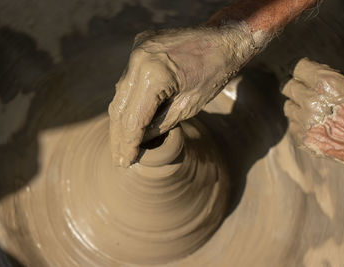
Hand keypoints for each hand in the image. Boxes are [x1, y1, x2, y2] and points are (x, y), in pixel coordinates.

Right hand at [108, 24, 260, 166]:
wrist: (225, 38)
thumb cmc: (214, 73)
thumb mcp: (189, 106)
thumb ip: (161, 124)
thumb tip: (140, 140)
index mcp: (154, 74)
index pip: (134, 118)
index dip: (129, 143)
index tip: (125, 162)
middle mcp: (139, 59)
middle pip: (120, 107)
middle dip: (119, 136)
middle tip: (118, 159)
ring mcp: (137, 50)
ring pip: (119, 93)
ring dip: (120, 119)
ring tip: (121, 144)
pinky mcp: (139, 46)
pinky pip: (128, 79)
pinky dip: (127, 100)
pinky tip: (128, 119)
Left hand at [283, 58, 343, 163]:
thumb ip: (328, 80)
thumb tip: (307, 74)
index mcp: (327, 84)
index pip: (298, 68)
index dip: (302, 71)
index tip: (302, 73)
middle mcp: (312, 101)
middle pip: (288, 87)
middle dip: (297, 88)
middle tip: (308, 93)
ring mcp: (305, 121)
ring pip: (289, 106)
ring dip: (298, 107)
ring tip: (315, 111)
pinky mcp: (303, 138)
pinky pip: (293, 125)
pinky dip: (301, 124)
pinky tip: (316, 126)